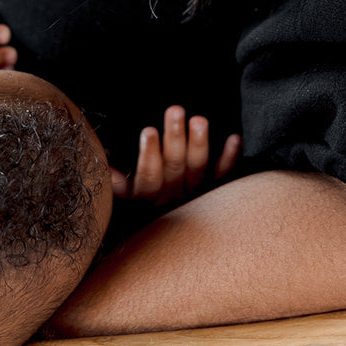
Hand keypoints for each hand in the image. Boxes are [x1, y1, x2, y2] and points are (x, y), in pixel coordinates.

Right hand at [111, 106, 241, 204]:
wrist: (174, 235)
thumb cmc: (138, 200)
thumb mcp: (123, 199)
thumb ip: (118, 186)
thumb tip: (110, 172)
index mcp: (147, 200)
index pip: (148, 178)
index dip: (148, 155)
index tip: (149, 130)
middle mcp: (172, 200)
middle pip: (174, 169)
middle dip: (174, 138)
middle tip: (175, 110)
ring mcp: (194, 197)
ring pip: (198, 171)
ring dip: (199, 144)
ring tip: (199, 120)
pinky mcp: (214, 193)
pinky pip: (222, 177)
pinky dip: (228, 158)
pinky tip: (234, 139)